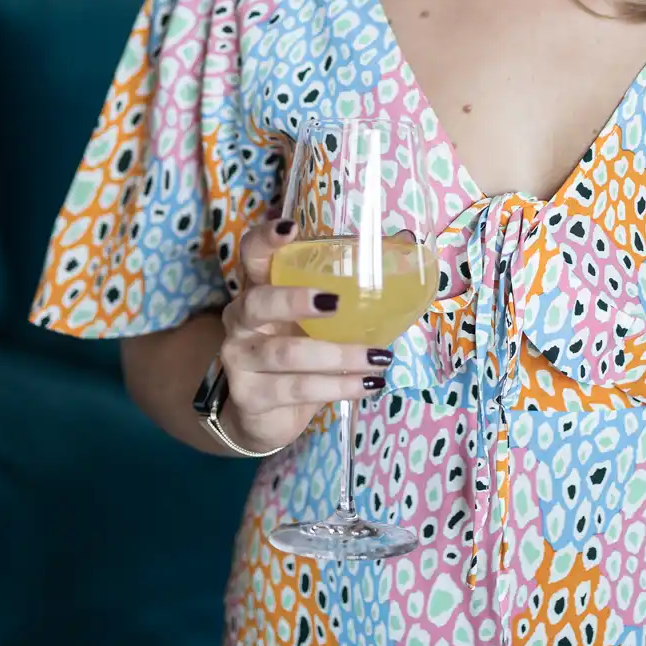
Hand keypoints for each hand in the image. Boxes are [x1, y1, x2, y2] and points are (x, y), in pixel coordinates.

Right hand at [215, 217, 392, 453]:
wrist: (264, 417)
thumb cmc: (298, 353)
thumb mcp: (317, 322)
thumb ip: (348, 292)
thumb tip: (404, 247)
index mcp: (259, 290)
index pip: (252, 255)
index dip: (265, 239)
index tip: (290, 228)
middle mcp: (241, 321)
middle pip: (259, 302)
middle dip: (295, 300)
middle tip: (335, 301)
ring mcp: (240, 360)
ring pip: (287, 353)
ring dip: (339, 355)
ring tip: (379, 357)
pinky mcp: (250, 396)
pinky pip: (299, 388)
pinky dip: (339, 386)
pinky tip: (367, 384)